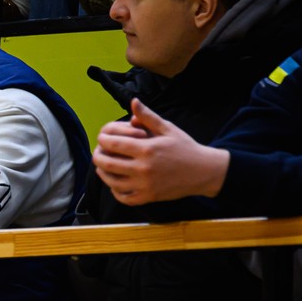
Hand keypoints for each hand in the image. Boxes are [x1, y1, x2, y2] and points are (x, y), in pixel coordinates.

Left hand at [92, 100, 229, 205]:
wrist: (204, 171)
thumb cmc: (185, 147)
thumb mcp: (168, 129)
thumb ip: (148, 117)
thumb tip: (133, 102)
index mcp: (147, 149)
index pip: (114, 144)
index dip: (103, 140)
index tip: (101, 138)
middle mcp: (143, 169)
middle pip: (107, 164)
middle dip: (98, 156)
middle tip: (97, 152)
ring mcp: (144, 185)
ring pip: (112, 182)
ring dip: (103, 173)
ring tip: (102, 166)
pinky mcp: (147, 198)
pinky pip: (123, 197)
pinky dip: (115, 191)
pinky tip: (115, 183)